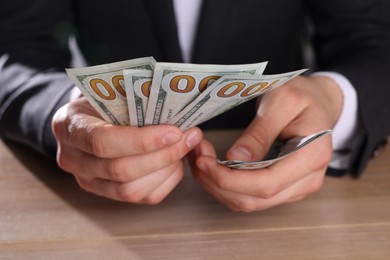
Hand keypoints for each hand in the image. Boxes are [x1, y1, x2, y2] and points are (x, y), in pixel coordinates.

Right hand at [52, 97, 201, 203]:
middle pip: (120, 170)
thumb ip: (136, 100)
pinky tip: (177, 162)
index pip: (102, 142)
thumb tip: (179, 112)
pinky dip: (167, 180)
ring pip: (132, 190)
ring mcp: (89, 181)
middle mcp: (73, 160)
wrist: (90, 118)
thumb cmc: (104, 100)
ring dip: (166, 169)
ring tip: (186, 147)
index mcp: (69, 126)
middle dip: (162, 155)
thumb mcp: (110, 90)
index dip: (141, 141)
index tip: (174, 132)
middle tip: (189, 137)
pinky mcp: (108, 194)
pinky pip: (143, 197)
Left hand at [189, 75, 342, 211]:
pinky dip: (227, 186)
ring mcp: (296, 188)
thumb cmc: (302, 97)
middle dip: (218, 183)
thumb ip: (260, 132)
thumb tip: (235, 159)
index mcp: (312, 156)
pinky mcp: (284, 188)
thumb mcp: (281, 102)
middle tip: (196, 157)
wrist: (319, 103)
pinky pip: (252, 197)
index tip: (204, 162)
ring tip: (199, 161)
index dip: (230, 179)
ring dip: (218, 186)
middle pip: (255, 199)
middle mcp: (307, 180)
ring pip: (250, 203)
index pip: (266, 183)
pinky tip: (212, 168)